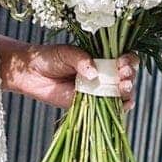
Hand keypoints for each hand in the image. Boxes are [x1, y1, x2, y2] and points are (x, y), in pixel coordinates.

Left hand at [5, 44, 136, 112]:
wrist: (32, 74)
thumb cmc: (50, 58)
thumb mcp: (67, 53)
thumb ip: (81, 60)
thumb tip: (94, 73)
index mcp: (104, 57)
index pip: (126, 58)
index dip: (129, 61)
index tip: (122, 62)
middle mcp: (105, 74)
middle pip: (128, 76)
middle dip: (129, 76)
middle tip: (123, 75)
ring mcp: (100, 90)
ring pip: (123, 93)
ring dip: (127, 92)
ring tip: (122, 88)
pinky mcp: (92, 104)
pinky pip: (110, 108)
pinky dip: (120, 108)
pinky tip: (124, 105)